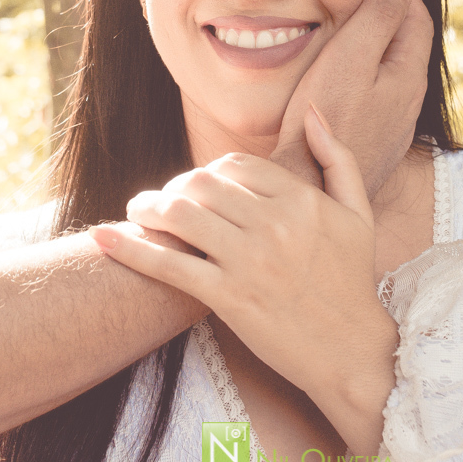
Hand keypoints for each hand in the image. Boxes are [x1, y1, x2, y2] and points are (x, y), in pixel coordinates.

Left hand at [92, 106, 397, 455]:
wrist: (351, 350)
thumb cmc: (353, 281)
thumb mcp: (357, 212)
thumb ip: (336, 156)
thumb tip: (312, 111)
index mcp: (301, 199)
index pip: (235, 165)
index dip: (209, 171)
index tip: (198, 187)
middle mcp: (274, 224)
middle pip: (201, 183)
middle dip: (173, 187)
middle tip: (162, 201)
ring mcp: (250, 261)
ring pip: (180, 215)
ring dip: (147, 209)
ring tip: (137, 213)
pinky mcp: (229, 297)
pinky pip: (170, 265)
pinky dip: (131, 249)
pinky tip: (104, 237)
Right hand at [271, 0, 431, 198]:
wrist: (309, 190)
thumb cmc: (325, 120)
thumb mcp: (350, 57)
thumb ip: (378, 15)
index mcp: (408, 74)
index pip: (415, 16)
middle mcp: (408, 101)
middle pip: (406, 44)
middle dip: (391, 14)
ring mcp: (392, 126)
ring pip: (389, 73)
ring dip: (376, 47)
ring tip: (352, 28)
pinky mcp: (372, 143)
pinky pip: (375, 97)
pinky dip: (363, 76)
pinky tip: (340, 79)